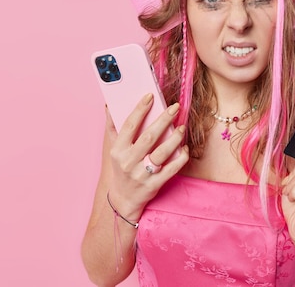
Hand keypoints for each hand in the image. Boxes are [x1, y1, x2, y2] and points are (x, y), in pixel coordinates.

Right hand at [106, 93, 189, 219]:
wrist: (123, 199)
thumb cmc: (120, 168)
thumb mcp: (113, 149)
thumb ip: (112, 127)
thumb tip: (110, 105)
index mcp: (118, 150)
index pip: (129, 125)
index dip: (140, 109)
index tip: (150, 96)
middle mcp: (128, 162)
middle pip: (149, 137)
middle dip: (163, 120)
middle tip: (175, 107)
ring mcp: (142, 174)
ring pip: (162, 153)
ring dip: (174, 138)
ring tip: (182, 127)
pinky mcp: (154, 184)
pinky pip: (171, 169)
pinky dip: (180, 157)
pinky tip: (185, 148)